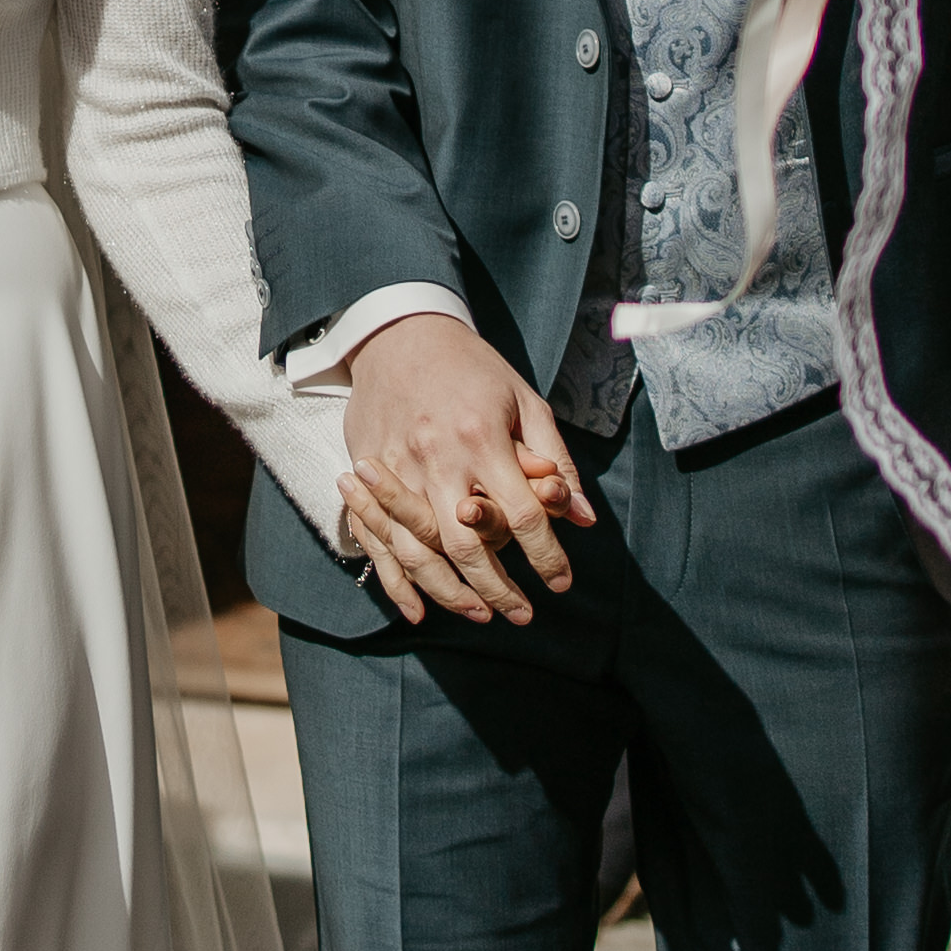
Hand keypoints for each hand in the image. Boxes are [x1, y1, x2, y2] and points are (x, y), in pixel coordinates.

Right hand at [338, 312, 592, 628]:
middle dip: (496, 589)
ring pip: (421, 551)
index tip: (561, 583)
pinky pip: (379, 541)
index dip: (546, 556)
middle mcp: (436, 458)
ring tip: (480, 616)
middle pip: (467, 543)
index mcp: (481, 438)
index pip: (521, 515)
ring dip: (451, 593)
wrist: (400, 335)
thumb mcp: (526, 403)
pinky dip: (397, 583)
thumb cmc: (473, 370)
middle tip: (521, 616)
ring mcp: (396, 469)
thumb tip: (584, 518)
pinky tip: (419, 611)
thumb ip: (556, 462)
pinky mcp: (367, 473)